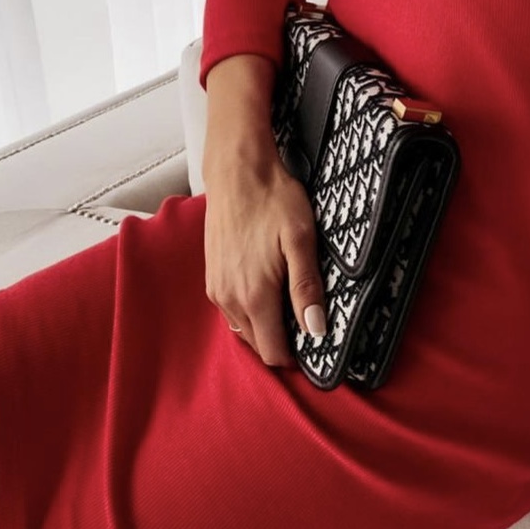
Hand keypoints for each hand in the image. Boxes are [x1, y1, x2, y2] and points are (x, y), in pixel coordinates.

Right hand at [203, 142, 326, 367]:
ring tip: (291, 306)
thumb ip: (306, 288)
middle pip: (258, 345)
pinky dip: (251, 312)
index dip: (297, 357)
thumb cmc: (273, 200)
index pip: (274, 353)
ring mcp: (217, 288)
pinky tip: (268, 291)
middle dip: (283, 344)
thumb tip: (316, 330)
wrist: (237, 171)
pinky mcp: (212, 276)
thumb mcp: (301, 240)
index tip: (317, 346)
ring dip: (266, 327)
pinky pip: (232, 310)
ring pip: (244, 329)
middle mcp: (230, 299)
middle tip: (309, 324)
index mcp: (254, 296)